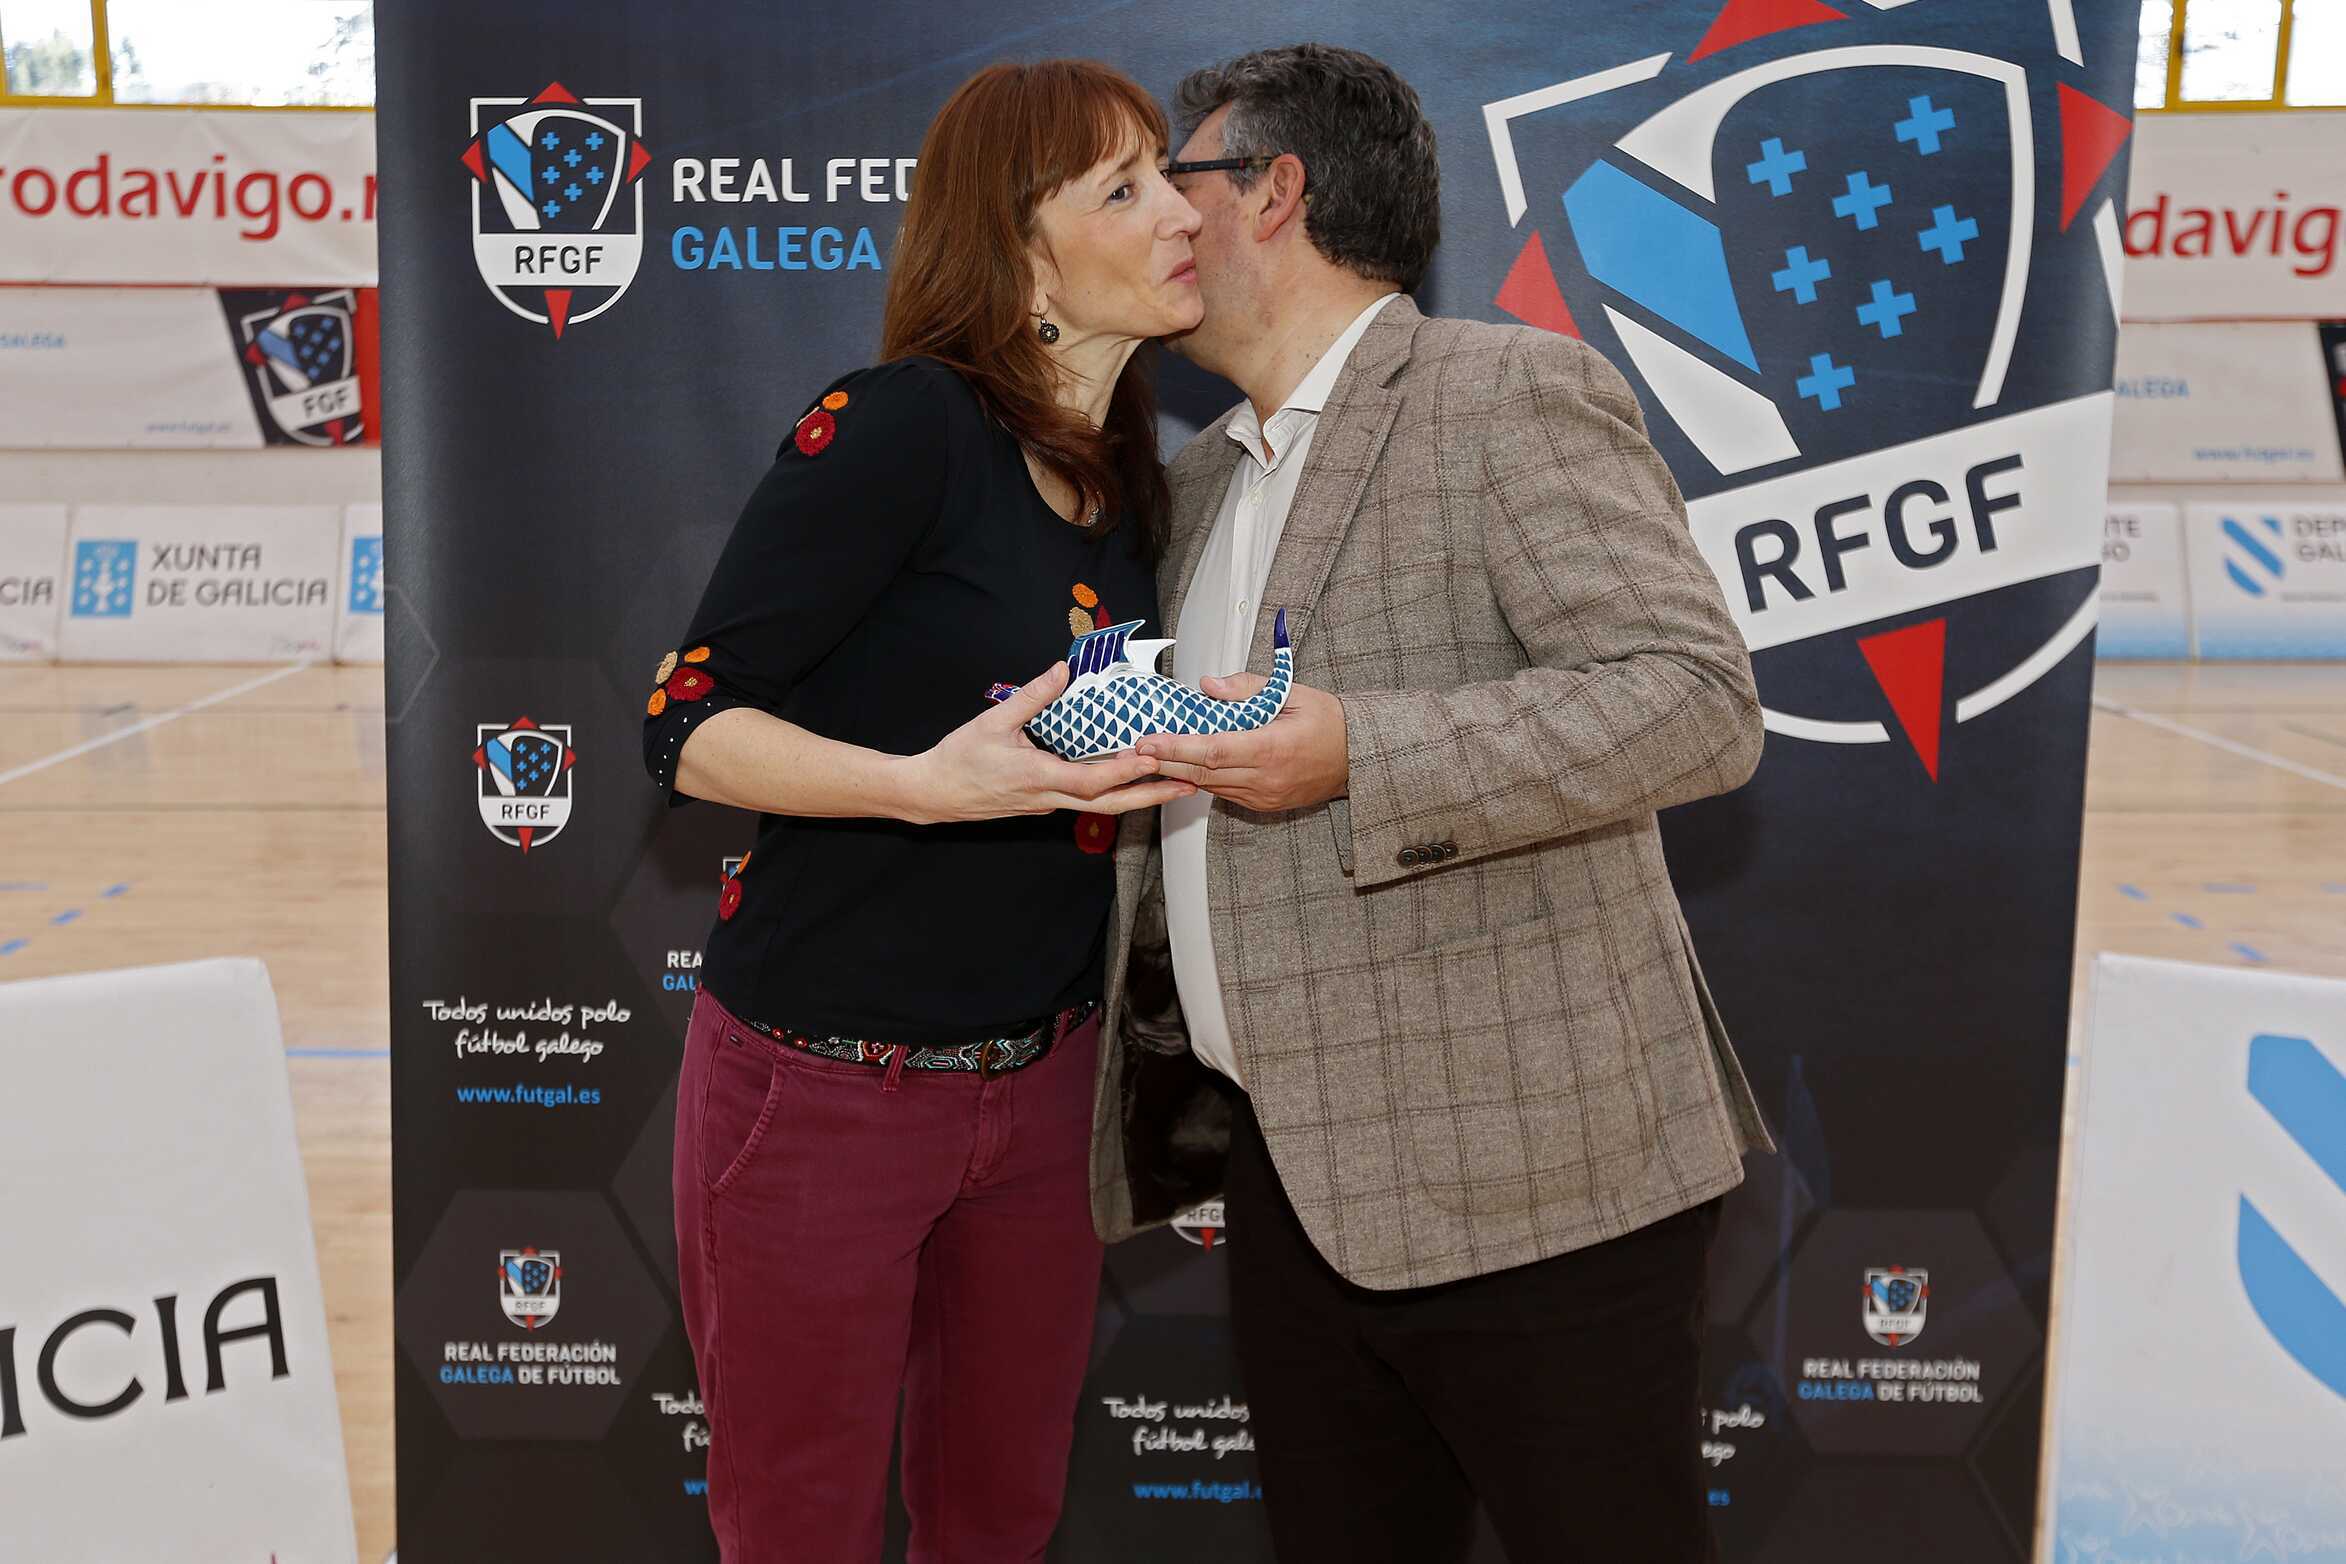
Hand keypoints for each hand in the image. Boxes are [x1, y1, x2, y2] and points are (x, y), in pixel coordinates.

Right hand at [903, 660, 1196, 823]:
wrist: (932, 794)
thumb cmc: (958, 759)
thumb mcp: (992, 722)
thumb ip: (1032, 696)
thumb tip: (1062, 669)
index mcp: (1036, 777)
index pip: (1090, 779)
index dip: (1124, 770)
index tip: (1153, 758)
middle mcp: (1048, 798)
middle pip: (1109, 803)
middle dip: (1151, 795)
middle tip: (1189, 785)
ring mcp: (1048, 805)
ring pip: (1101, 806)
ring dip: (1138, 796)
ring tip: (1173, 785)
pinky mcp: (1044, 805)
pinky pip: (1087, 802)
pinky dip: (1115, 793)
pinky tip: (1133, 782)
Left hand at [1134, 676, 1348, 812]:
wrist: (1359, 757)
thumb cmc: (1330, 722)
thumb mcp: (1293, 693)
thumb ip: (1248, 688)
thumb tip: (1208, 686)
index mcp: (1271, 748)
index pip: (1211, 750)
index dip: (1175, 748)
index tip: (1148, 742)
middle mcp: (1265, 779)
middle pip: (1202, 773)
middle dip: (1164, 763)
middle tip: (1132, 752)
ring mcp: (1264, 796)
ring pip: (1210, 786)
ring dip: (1178, 774)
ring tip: (1148, 759)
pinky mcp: (1265, 805)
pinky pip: (1225, 793)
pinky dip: (1203, 781)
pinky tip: (1182, 770)